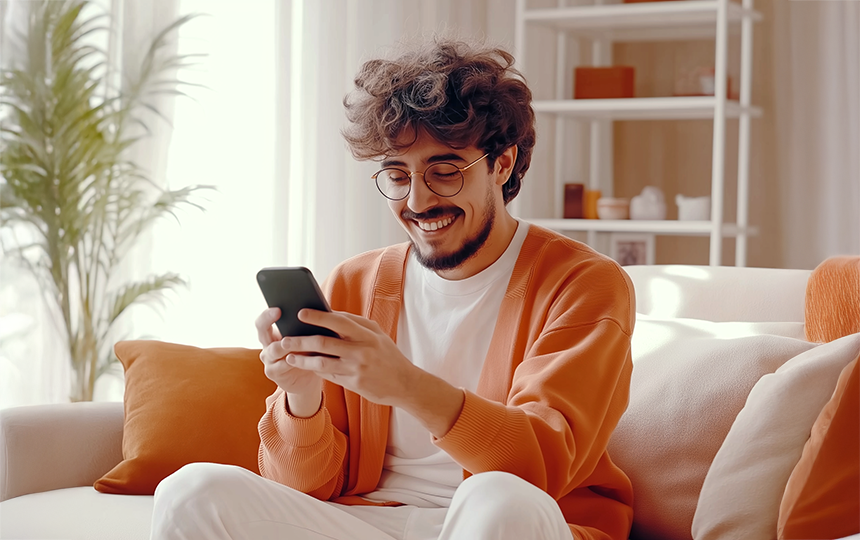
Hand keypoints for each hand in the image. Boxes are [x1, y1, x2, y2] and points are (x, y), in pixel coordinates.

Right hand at [255, 307, 321, 396]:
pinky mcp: (273, 373)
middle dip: (268, 319)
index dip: (268, 314)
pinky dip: (293, 360)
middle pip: (261, 329)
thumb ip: (305, 327)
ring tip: (299, 336)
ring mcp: (268, 359)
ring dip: (287, 342)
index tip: (278, 308)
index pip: (264, 320)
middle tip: (279, 311)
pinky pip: (281, 365)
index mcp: (273, 334)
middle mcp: (267, 345)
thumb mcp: (307, 338)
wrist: (308, 378)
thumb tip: (317, 309)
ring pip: (274, 348)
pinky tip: (303, 357)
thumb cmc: (308, 354)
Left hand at [280, 309, 415, 406]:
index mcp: (367, 334)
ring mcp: (356, 368)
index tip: (301, 313)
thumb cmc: (388, 354)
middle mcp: (361, 350)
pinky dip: (314, 369)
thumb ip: (355, 323)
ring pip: (321, 362)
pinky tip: (305, 366)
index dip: (318, 316)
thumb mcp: (376, 334)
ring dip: (302, 359)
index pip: (338, 321)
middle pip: (324, 342)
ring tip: (289, 356)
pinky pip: (328, 375)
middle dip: (301, 340)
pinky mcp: (353, 383)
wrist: (405, 383)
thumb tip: (329, 313)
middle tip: (284, 338)